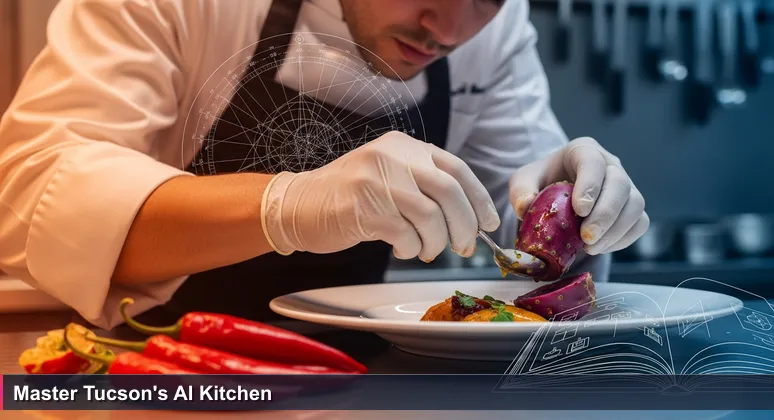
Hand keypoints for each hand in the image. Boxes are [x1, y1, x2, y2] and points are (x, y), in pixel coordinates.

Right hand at [261, 131, 500, 260]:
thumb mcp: (390, 177)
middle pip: (448, 191)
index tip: (489, 224)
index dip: (479, 199)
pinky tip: (403, 249)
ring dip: (435, 242)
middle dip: (464, 225)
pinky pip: (405, 234)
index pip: (456, 169)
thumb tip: (469, 218)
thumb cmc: (350, 197)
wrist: (298, 204)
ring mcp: (377, 179)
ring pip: (429, 216)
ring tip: (425, 251)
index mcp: (405, 146)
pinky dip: (411, 248)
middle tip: (465, 247)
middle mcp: (393, 156)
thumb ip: (424, 186)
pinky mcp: (364, 206)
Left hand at [508, 137, 648, 254]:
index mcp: (583, 151)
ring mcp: (625, 186)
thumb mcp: (523, 181)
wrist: (554, 194)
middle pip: (620, 184)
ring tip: (590, 247)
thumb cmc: (540, 183)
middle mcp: (610, 164)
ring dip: (616, 230)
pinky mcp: (631, 207)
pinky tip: (601, 247)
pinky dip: (623, 238)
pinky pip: (639, 223)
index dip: (590, 185)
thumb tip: (525, 206)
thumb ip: (520, 190)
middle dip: (605, 214)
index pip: (593, 162)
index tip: (579, 210)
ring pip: (635, 205)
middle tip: (586, 238)